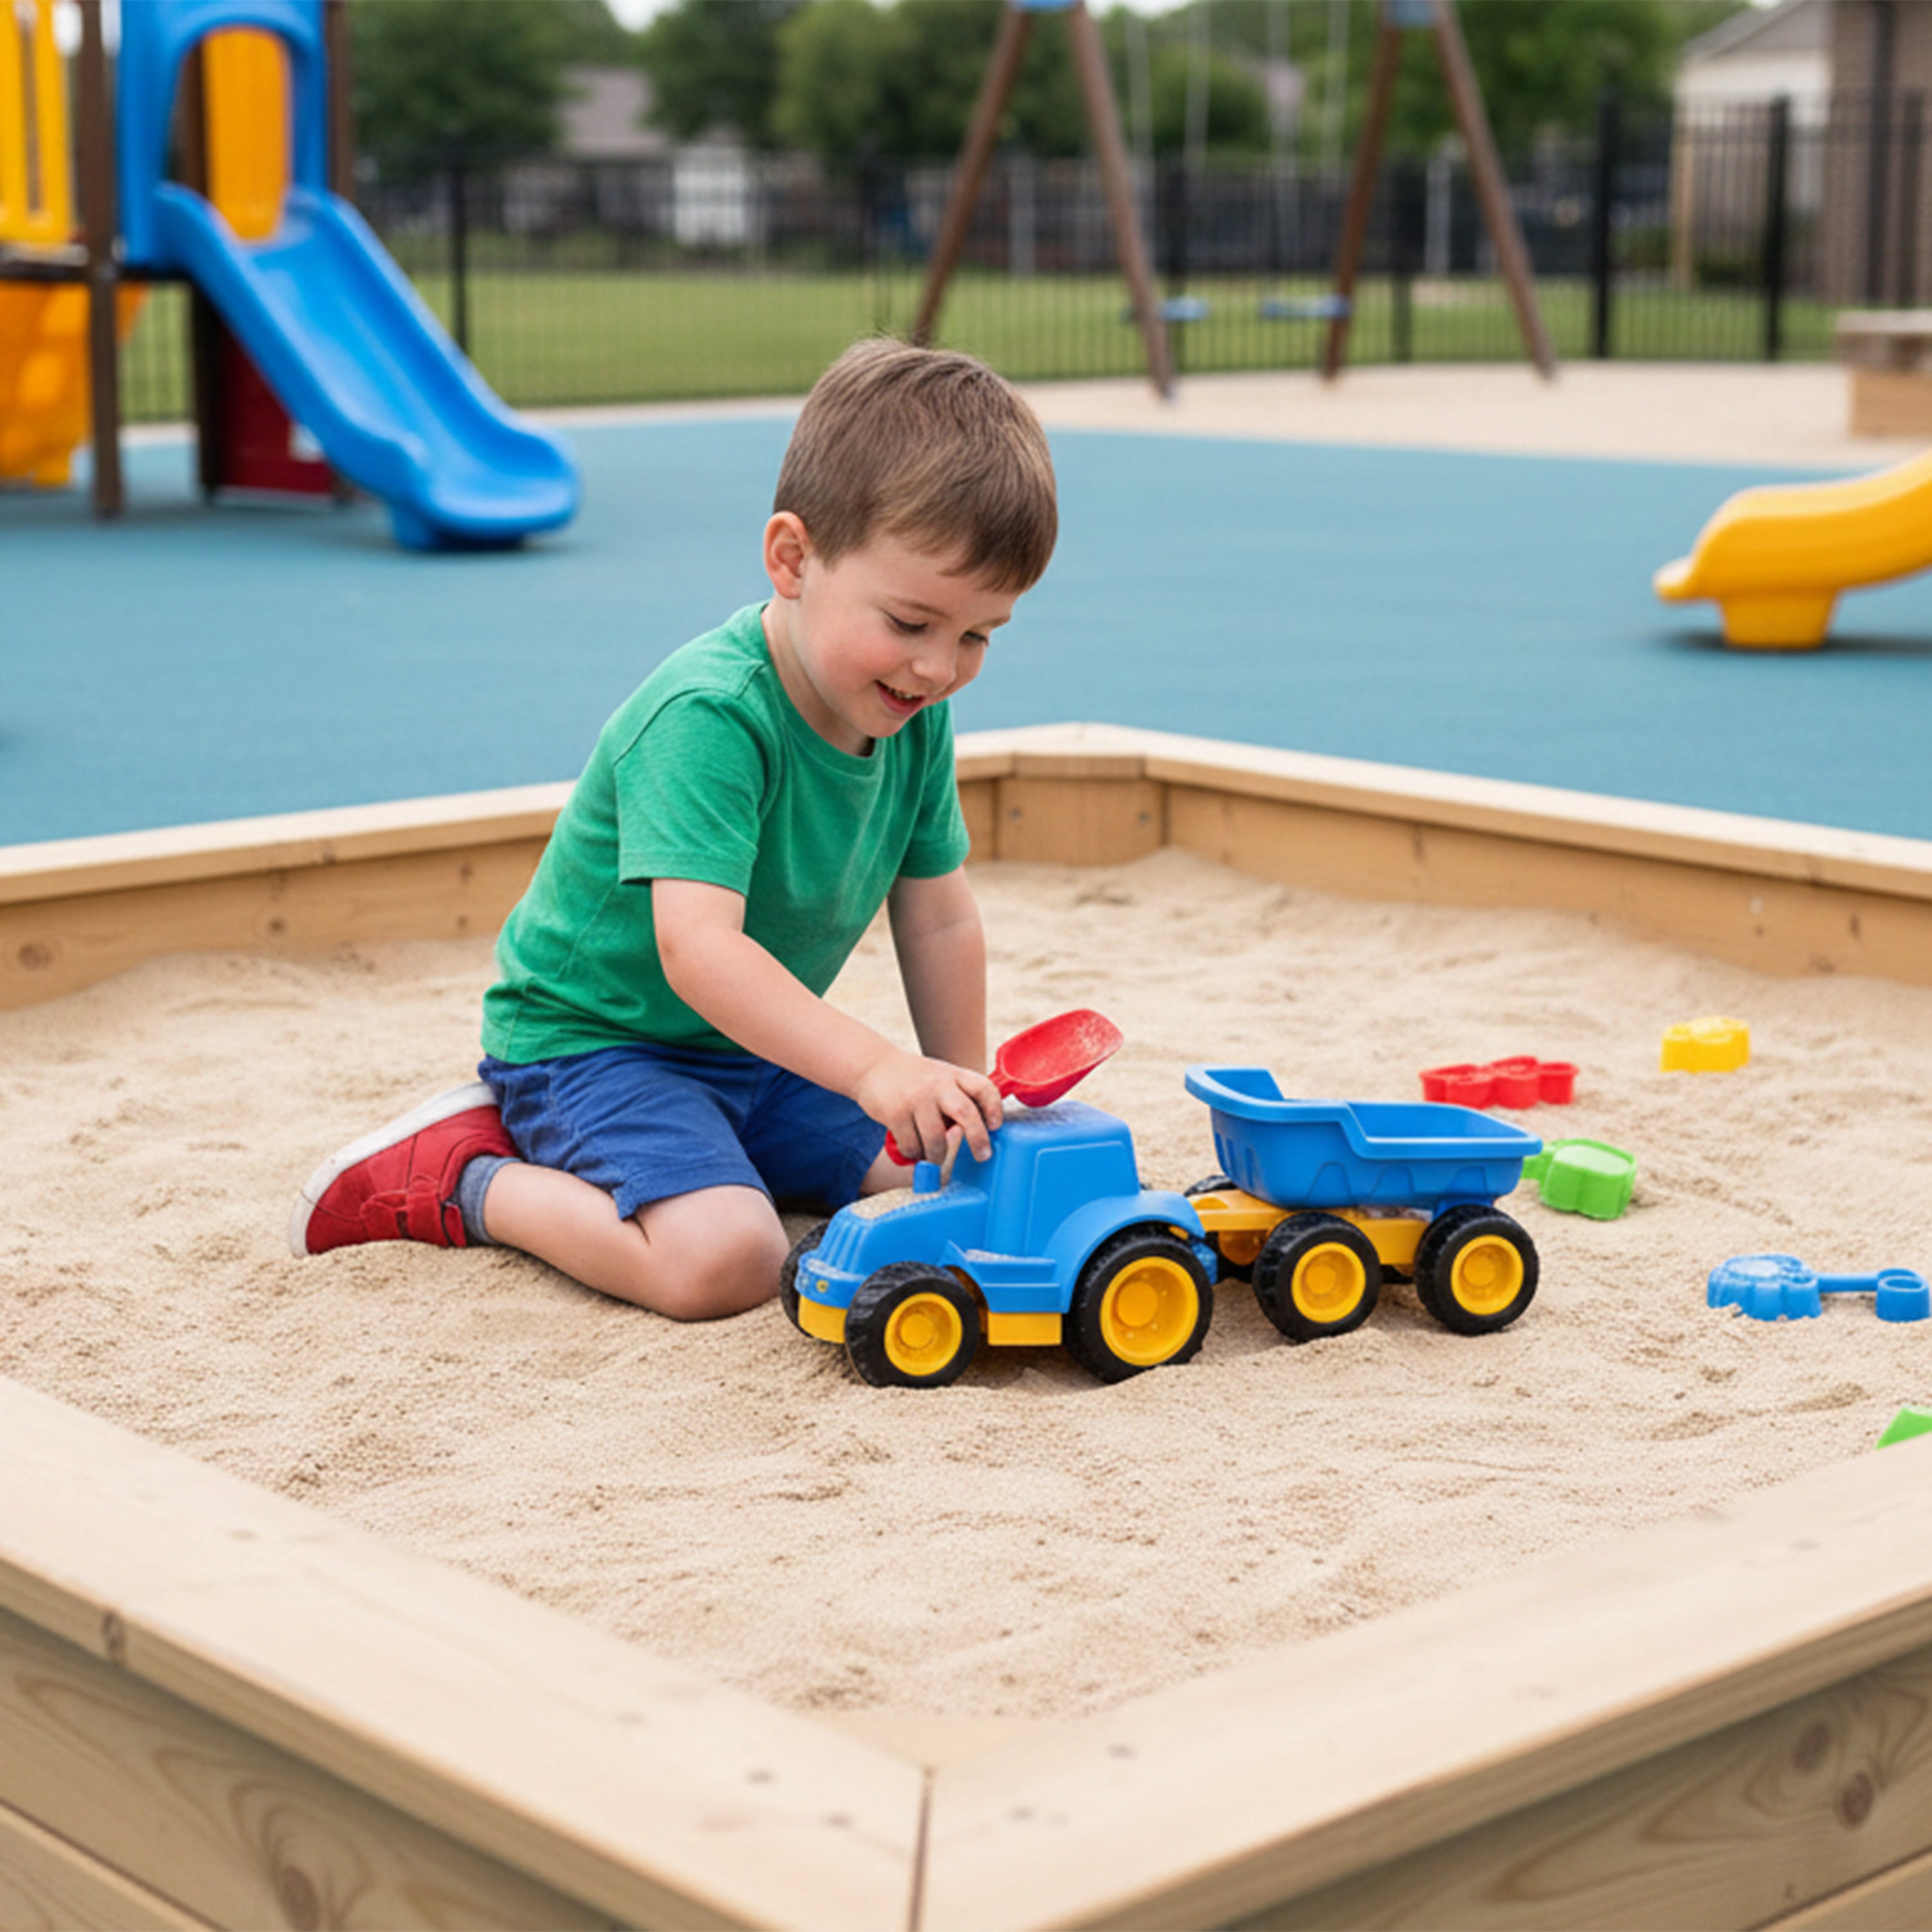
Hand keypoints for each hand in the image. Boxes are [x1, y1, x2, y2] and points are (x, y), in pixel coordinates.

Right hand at [857, 1051, 1003, 1165]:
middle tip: (983, 1156)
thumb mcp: (939, 1075)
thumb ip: (957, 1095)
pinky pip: (912, 1145)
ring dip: (937, 1155)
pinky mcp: (896, 1114)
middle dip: (978, 1139)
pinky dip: (914, 1153)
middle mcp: (937, 1084)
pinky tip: (912, 1148)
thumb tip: (976, 1129)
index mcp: (952, 1074)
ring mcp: (916, 1099)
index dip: (994, 1108)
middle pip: (966, 1113)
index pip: (983, 1087)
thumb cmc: (912, 1077)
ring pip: (936, 1139)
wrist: (872, 1066)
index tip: (995, 1126)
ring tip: (935, 1156)